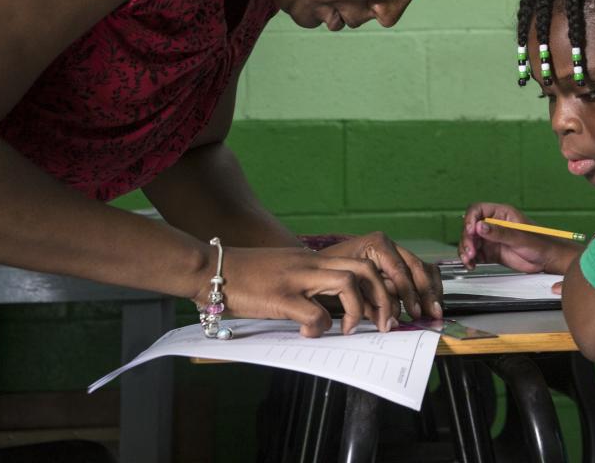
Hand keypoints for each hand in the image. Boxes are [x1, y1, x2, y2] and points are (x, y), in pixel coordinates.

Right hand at [204, 245, 395, 336]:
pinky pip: (314, 312)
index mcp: (311, 259)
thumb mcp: (282, 271)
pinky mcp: (280, 297)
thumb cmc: (243, 276)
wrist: (210, 269)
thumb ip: (305, 283)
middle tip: (384, 324)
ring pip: (347, 282)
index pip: (359, 264)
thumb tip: (325, 309)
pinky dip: (320, 327)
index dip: (378, 288)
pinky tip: (309, 334)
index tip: (381, 311)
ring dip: (358, 310)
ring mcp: (296, 278)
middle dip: (383, 299)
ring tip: (351, 330)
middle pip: (364, 270)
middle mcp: (309, 264)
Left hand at [319, 232, 442, 319]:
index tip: (414, 312)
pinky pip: (421, 273)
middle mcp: (389, 245)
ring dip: (431, 292)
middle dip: (425, 293)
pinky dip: (428, 288)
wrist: (319, 268)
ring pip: (423, 269)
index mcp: (375, 244)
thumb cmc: (329, 276)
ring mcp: (395, 252)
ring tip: (434, 312)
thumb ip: (370, 303)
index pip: (399, 270)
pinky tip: (430, 305)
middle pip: (416, 268)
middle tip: (431, 314)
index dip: (408, 294)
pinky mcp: (399, 263)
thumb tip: (392, 320)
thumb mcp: (345, 288)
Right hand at [459, 202, 579, 274]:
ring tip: (469, 260)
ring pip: (470, 241)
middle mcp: (493, 224)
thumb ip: (499, 232)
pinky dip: (471, 260)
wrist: (548, 260)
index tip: (471, 231)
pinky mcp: (491, 252)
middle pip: (470, 227)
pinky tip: (472, 265)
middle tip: (471, 251)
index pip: (478, 210)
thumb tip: (480, 226)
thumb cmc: (540, 243)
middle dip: (467, 239)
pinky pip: (475, 254)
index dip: (470, 219)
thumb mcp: (519, 237)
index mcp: (501, 213)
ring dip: (466, 250)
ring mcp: (491, 239)